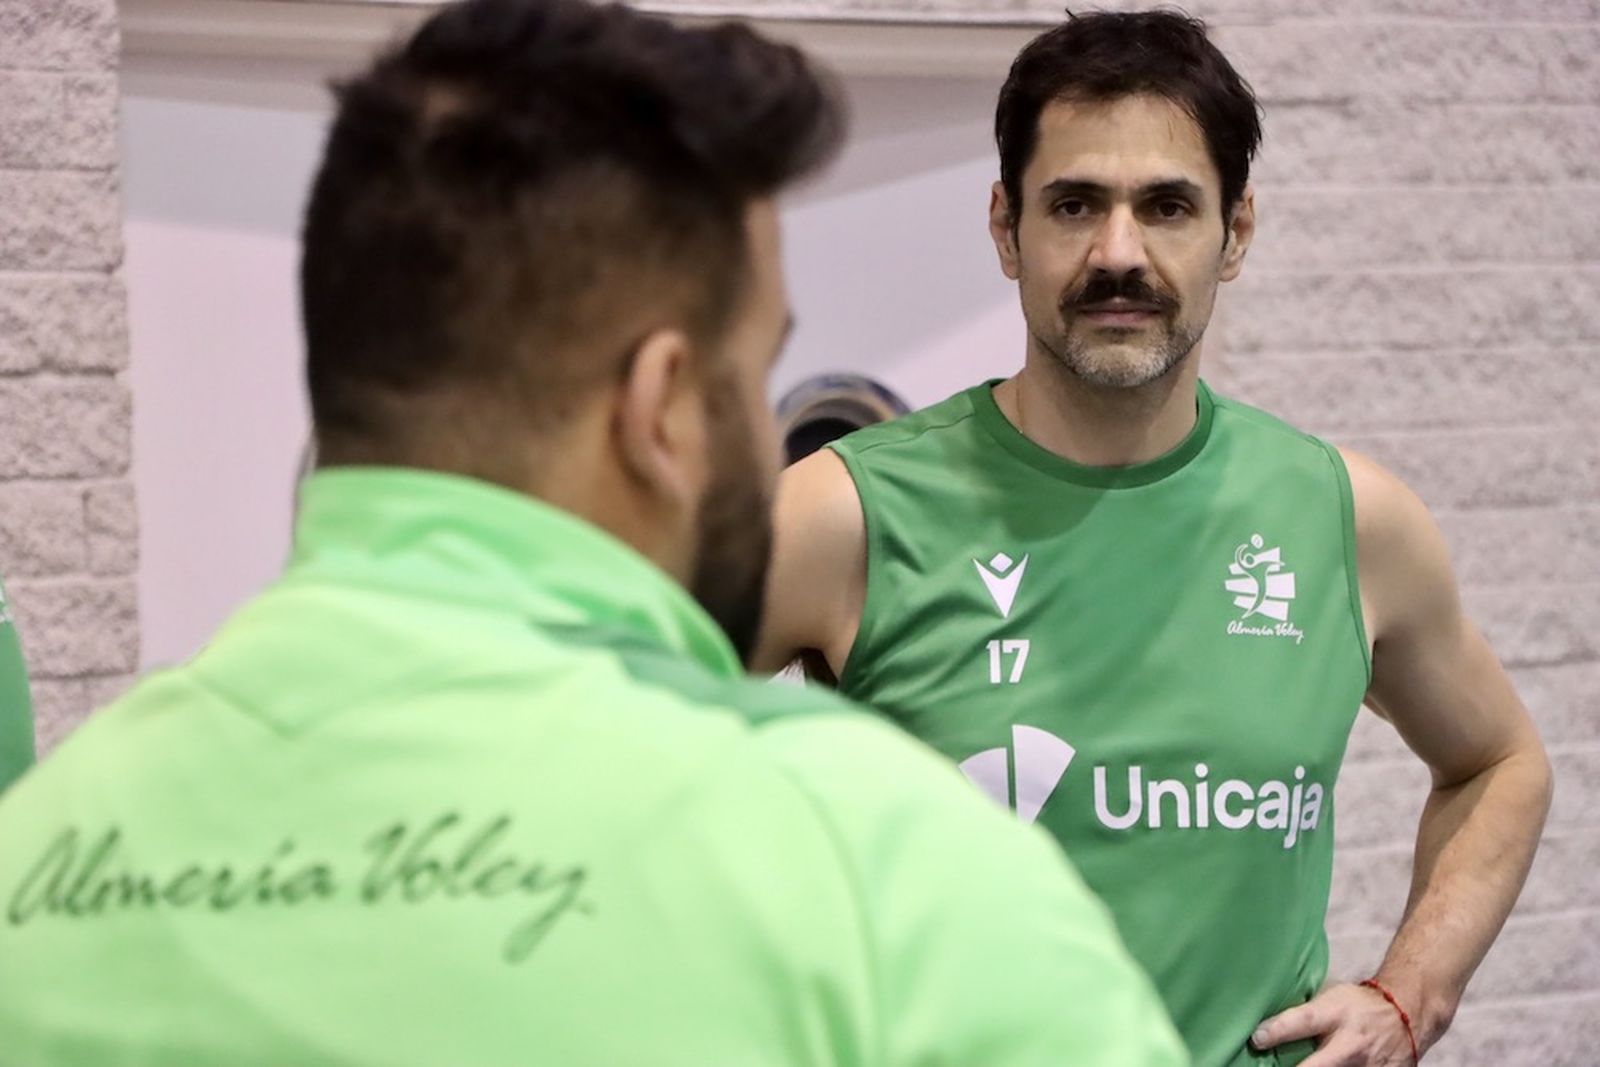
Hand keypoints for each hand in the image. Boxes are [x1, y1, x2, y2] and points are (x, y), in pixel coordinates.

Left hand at [1251, 983, 1415, 1065]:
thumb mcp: (1330, 998)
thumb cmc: (1358, 1004)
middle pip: (1319, 1066)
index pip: (1303, 1022)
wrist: (1407, 1012)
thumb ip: (1304, 1013)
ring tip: (1298, 1066)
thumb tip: (1265, 1024)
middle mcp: (1352, 1043)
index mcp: (1335, 1014)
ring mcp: (1369, 1066)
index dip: (1277, 1031)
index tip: (1256, 1039)